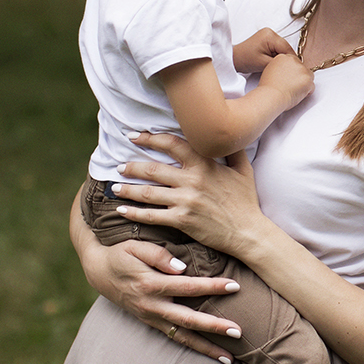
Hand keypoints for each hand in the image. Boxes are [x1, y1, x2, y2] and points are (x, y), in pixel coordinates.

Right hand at [74, 229, 242, 363]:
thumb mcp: (135, 246)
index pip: (188, 287)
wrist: (99, 271)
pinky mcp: (150, 323)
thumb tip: (181, 267)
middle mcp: (151, 306)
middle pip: (187, 320)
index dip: (212, 287)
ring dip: (206, 348)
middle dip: (214, 327)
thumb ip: (158, 255)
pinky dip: (193, 347)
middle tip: (238, 331)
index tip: (235, 286)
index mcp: (150, 284)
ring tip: (229, 358)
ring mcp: (150, 317)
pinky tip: (210, 354)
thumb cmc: (121, 254)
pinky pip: (174, 338)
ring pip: (181, 337)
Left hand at [115, 134, 269, 259]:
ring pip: (148, 192)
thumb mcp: (244, 170)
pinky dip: (134, 213)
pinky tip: (122, 210)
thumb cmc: (246, 201)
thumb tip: (227, 131)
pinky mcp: (182, 221)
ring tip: (114, 187)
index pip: (172, 144)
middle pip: (153, 169)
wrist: (248, 232)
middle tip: (119, 166)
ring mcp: (186, 201)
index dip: (150, 138)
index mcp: (205, 164)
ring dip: (128, 189)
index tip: (134, 136)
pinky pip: (152, 215)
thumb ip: (233, 150)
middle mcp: (193, 180)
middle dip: (131, 166)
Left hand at [234, 27, 296, 74]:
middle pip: (286, 47)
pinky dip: (278, 54)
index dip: (291, 60)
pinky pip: (278, 46)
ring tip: (278, 66)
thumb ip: (279, 63)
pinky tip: (274, 61)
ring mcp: (268, 34)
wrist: (235, 58)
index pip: (287, 48)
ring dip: (282, 56)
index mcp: (269, 36)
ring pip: (283, 47)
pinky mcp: (267, 38)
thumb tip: (291, 65)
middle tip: (288, 70)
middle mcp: (270, 32)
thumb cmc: (245, 60)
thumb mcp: (265, 64)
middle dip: (286, 58)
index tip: (295, 70)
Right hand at [258, 51, 313, 105]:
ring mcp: (302, 70)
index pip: (294, 61)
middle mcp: (294, 61)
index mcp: (284, 57)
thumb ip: (280, 67)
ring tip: (293, 90)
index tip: (290, 78)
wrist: (271, 96)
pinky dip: (307, 92)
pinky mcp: (308, 79)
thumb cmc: (268, 88)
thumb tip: (286, 71)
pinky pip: (311, 87)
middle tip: (291, 86)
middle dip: (299, 77)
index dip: (293, 71)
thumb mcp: (270, 70)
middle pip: (303, 68)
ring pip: (309, 77)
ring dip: (304, 83)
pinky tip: (297, 95)